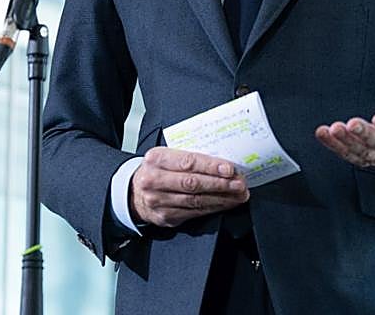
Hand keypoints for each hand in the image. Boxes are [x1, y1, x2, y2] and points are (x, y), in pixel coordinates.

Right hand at [128, 148, 249, 227]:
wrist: (134, 193)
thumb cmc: (157, 170)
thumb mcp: (166, 156)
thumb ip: (188, 157)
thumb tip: (221, 161)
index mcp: (156, 159)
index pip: (188, 162)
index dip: (211, 166)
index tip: (230, 169)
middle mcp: (155, 180)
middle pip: (194, 183)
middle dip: (221, 184)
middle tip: (240, 183)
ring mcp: (159, 201)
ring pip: (196, 201)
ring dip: (222, 198)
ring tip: (238, 195)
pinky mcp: (166, 217)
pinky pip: (194, 213)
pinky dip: (213, 208)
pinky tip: (225, 203)